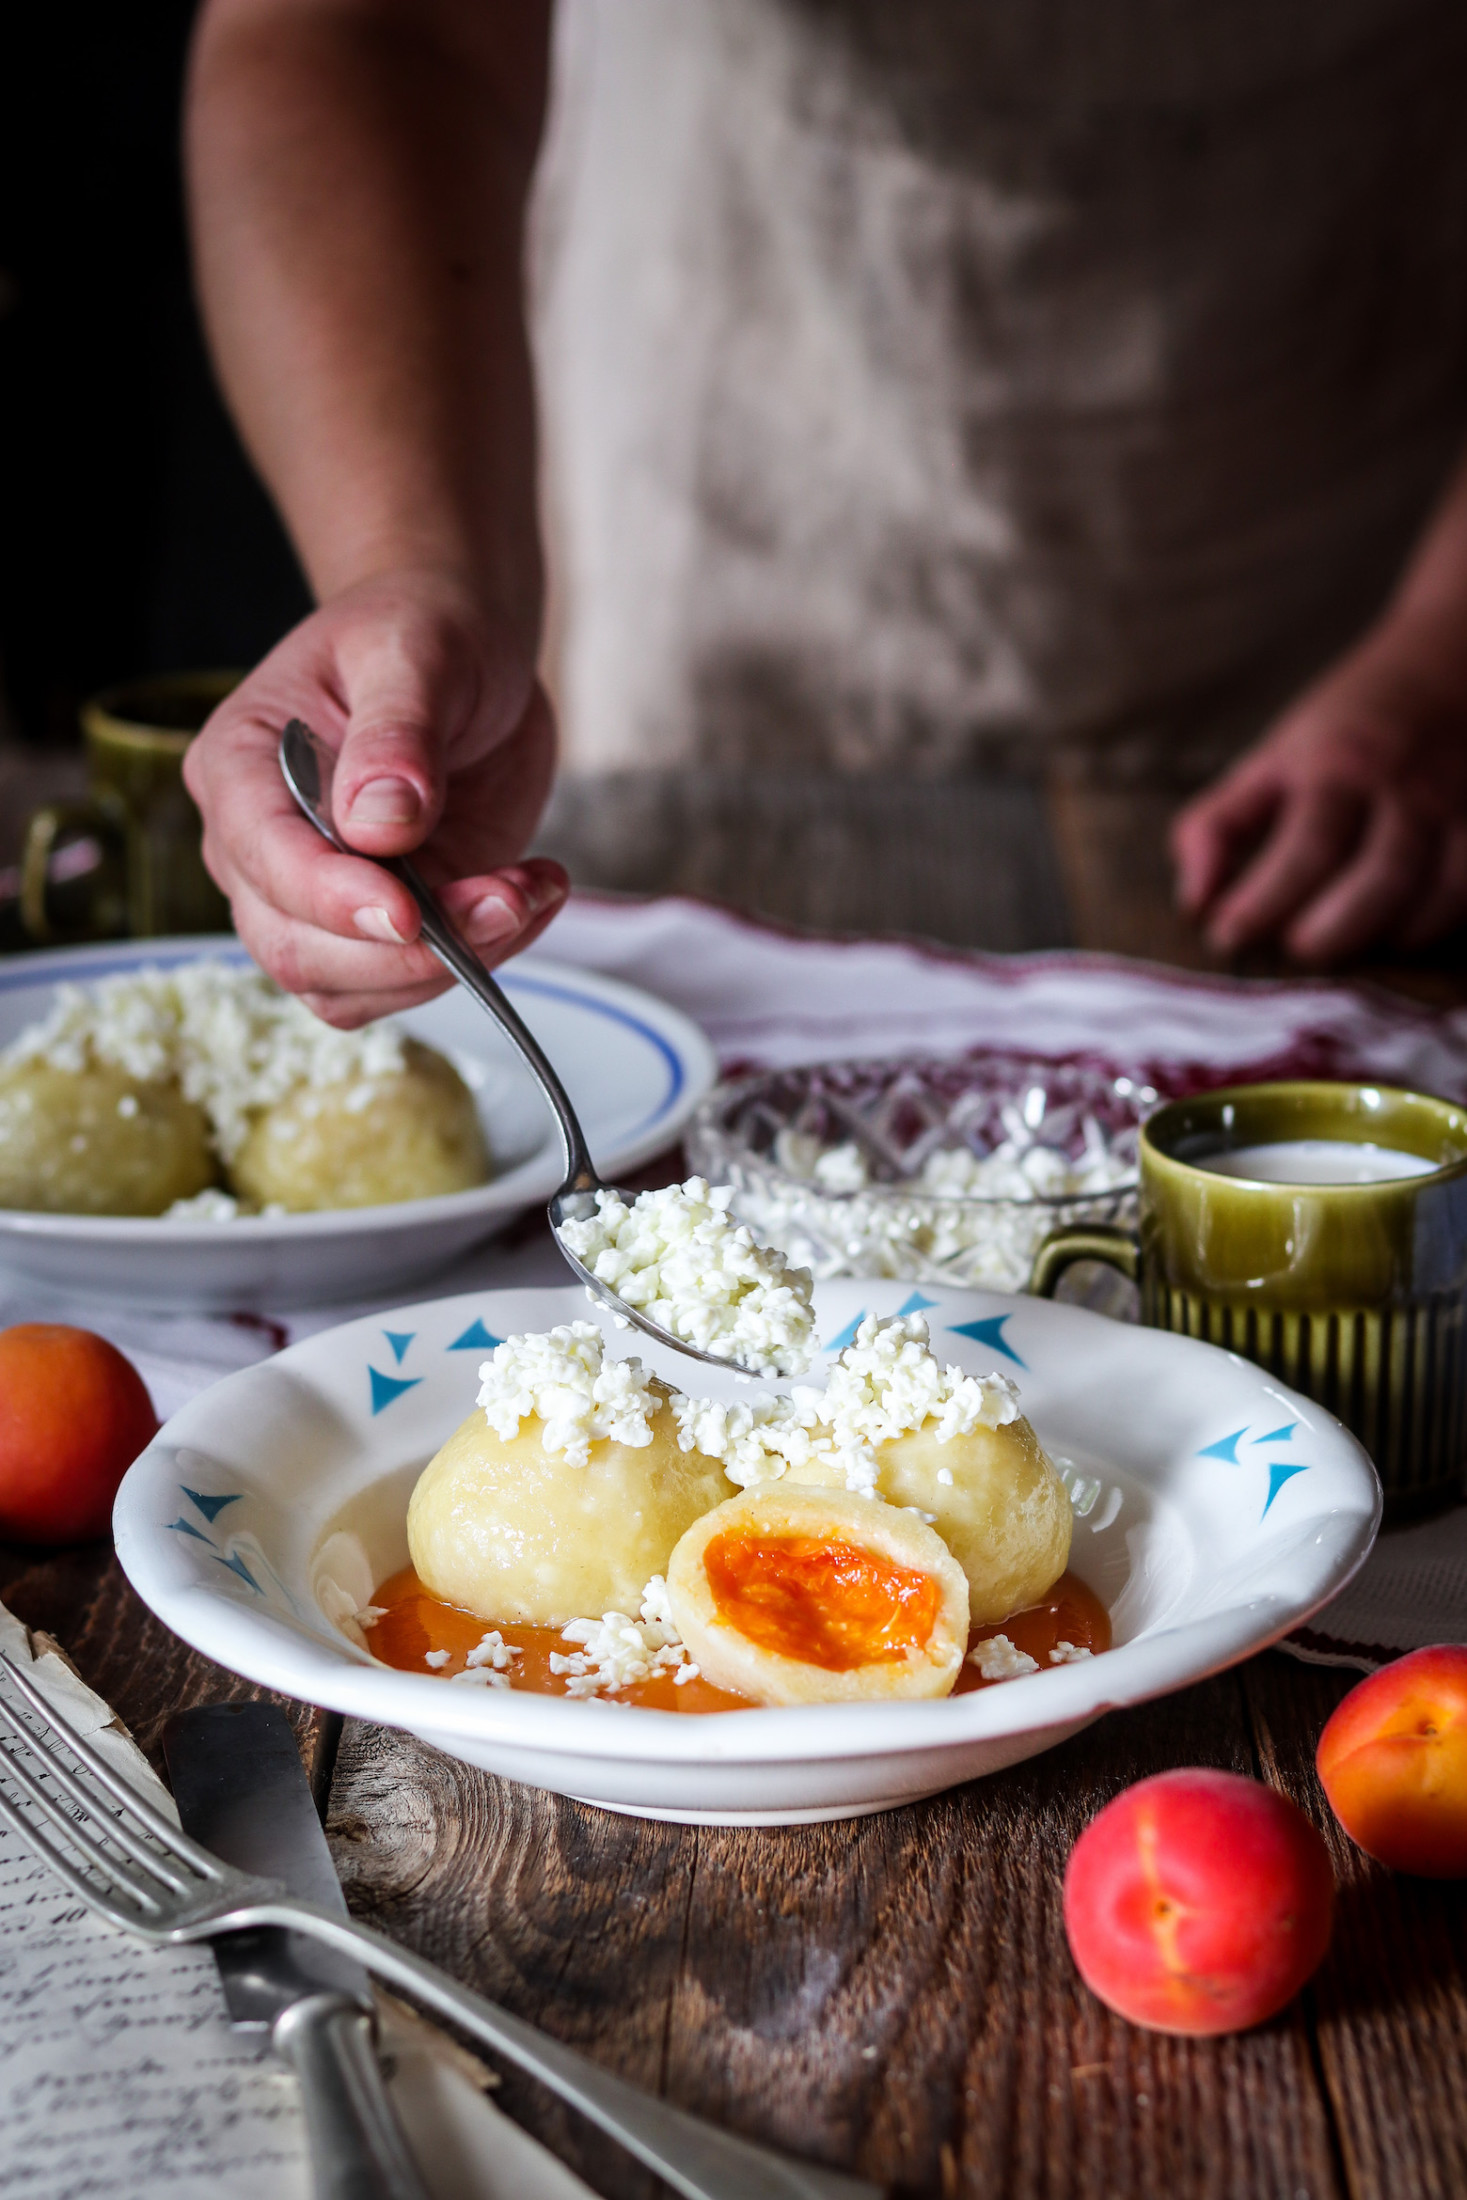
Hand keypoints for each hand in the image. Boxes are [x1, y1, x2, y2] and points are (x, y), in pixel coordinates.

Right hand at [184, 569, 567, 1024]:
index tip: (408, 912)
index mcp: (239, 768)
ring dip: (450, 963)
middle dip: (404, 951)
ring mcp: (321, 896)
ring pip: (352, 987)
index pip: (263, 860)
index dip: (330, 900)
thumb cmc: (422, 631)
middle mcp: (262, 848)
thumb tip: (381, 824)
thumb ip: (397, 733)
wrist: (465, 652)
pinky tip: (528, 893)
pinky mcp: (386, 920)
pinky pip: (413, 977)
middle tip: (503, 902)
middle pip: (296, 949)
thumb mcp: (415, 652)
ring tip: (527, 890)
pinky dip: (481, 956)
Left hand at [1171, 618, 1466, 964]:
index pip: (1305, 847)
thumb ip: (1218, 827)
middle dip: (1335, 928)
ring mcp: (1459, 804)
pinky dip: (1443, 921)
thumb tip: (1193, 901)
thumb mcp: (1271, 759)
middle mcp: (1406, 786)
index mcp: (1339, 766)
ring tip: (1352, 948)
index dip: (1263, 901)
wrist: (1446, 659)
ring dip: (1392, 932)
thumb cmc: (1346, 725)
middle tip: (1298, 950)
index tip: (1226, 934)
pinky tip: (1404, 931)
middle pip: (1381, 875)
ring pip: (1442, 889)